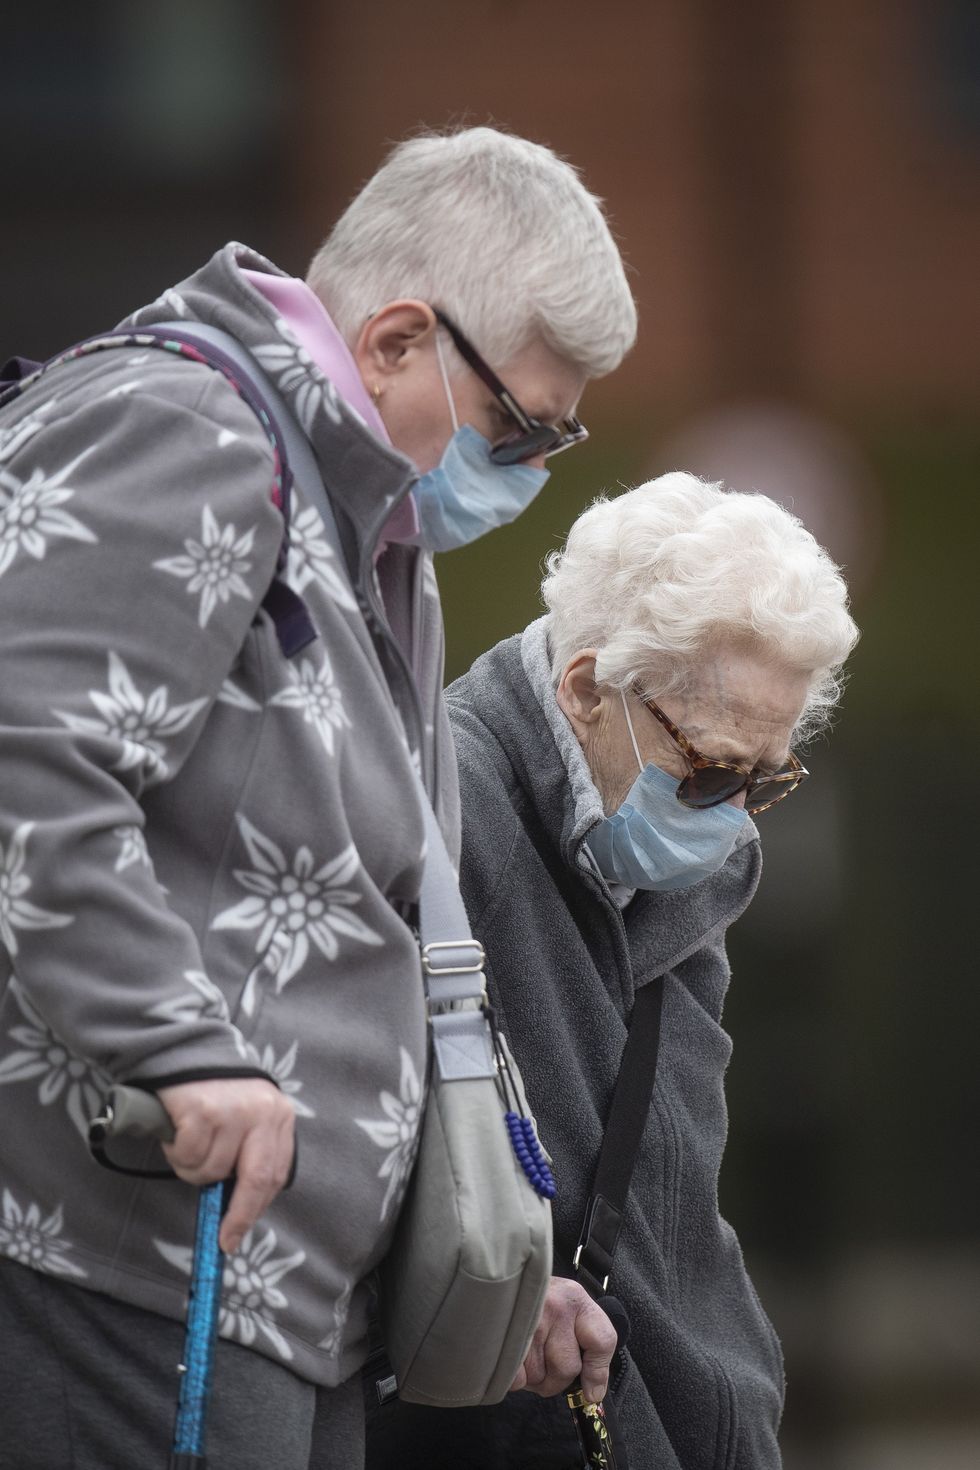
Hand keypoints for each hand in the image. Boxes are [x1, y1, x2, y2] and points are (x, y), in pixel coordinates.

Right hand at [156, 1077, 294, 1254]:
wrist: (185, 1049)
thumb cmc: (216, 1091)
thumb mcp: (248, 1115)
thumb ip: (250, 1151)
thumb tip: (239, 1206)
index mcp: (278, 1115)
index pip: (275, 1174)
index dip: (257, 1209)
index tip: (239, 1234)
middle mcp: (261, 1112)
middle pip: (255, 1180)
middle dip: (237, 1216)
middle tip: (223, 1238)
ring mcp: (232, 1111)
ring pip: (211, 1171)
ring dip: (193, 1169)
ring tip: (190, 1142)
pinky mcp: (202, 1109)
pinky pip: (187, 1156)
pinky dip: (177, 1153)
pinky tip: (178, 1130)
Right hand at [510, 1276, 617, 1403]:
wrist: (502, 1279)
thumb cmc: (537, 1300)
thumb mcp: (568, 1307)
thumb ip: (590, 1346)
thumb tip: (593, 1394)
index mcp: (574, 1298)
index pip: (602, 1341)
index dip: (597, 1372)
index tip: (591, 1391)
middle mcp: (553, 1306)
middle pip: (567, 1369)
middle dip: (555, 1377)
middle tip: (544, 1360)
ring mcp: (527, 1320)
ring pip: (540, 1377)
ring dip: (532, 1377)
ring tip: (526, 1354)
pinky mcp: (503, 1337)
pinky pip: (517, 1379)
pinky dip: (514, 1378)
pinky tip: (513, 1358)